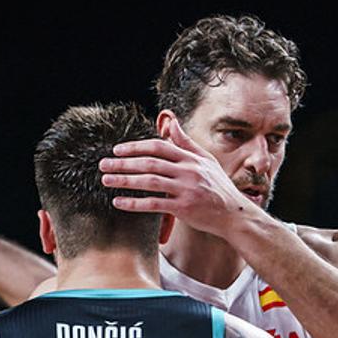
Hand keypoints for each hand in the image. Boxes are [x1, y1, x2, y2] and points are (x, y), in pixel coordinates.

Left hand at [99, 115, 260, 238]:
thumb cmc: (219, 187)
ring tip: (106, 181)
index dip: (135, 147)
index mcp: (191, 158)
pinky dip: (134, 203)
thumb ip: (186, 143)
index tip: (117, 150)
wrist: (234, 215)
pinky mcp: (184, 208)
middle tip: (103, 165)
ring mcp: (186, 189)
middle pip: (150, 163)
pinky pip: (154, 204)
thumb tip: (170, 122)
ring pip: (149, 181)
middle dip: (123, 163)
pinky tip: (119, 202)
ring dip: (124, 180)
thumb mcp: (206, 161)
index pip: (158, 147)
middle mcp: (188, 171)